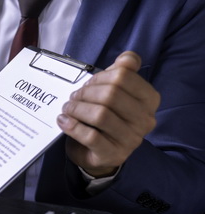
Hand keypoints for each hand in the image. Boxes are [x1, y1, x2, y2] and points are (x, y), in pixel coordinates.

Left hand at [57, 51, 160, 176]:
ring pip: (100, 115)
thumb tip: (127, 58)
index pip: (123, 76)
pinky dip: (73, 126)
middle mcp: (145, 120)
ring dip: (77, 109)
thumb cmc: (106, 119)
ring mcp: (131, 140)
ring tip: (67, 109)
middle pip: (111, 95)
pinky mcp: (113, 155)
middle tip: (72, 97)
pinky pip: (90, 136)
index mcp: (149, 100)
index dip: (100, 77)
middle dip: (85, 93)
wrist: (98, 154)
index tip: (87, 85)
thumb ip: (122, 73)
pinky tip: (64, 121)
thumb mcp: (115, 93)